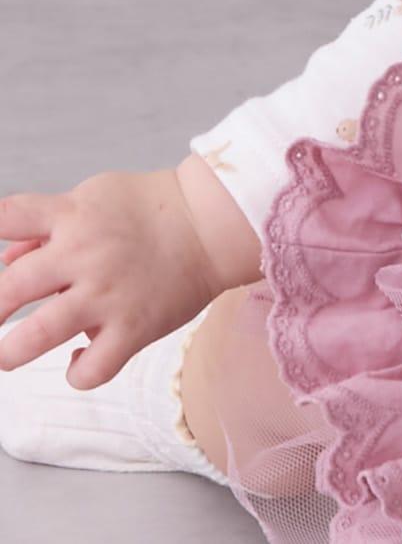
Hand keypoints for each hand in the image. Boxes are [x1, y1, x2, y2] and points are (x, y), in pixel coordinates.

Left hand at [0, 167, 225, 387]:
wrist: (213, 222)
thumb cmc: (153, 208)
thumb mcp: (95, 196)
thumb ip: (46, 225)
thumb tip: (6, 260)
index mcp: (73, 216)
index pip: (7, 218)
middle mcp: (85, 254)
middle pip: (10, 288)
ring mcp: (108, 294)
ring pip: (37, 336)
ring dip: (12, 352)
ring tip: (10, 355)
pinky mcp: (134, 327)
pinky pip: (92, 369)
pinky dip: (78, 373)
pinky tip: (79, 360)